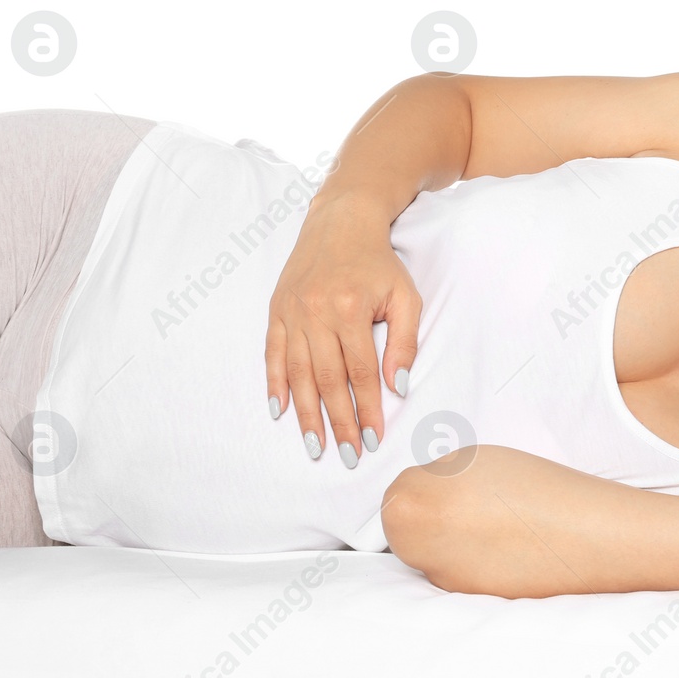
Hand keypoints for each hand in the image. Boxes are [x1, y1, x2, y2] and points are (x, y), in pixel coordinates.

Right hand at [265, 194, 420, 465]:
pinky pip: (273, 354)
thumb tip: (398, 387)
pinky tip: (281, 411)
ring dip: (307, 414)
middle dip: (339, 422)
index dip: (368, 410)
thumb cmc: (379, 262)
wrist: (341, 222)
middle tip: (347, 455)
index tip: (373, 440)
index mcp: (351, 310)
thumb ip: (404, 342)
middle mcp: (317, 313)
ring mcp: (292, 313)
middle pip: (328, 381)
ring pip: (299, 374)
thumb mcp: (404, 297)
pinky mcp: (276, 310)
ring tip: (316, 446)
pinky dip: (276, 384)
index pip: (362, 373)